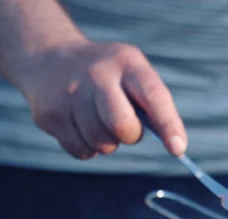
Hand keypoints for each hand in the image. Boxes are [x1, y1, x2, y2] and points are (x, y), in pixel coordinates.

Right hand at [17, 40, 186, 158]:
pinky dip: (87, 148)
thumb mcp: (132, 74)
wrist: (49, 59)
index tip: (178, 149)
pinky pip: (81, 151)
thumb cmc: (108, 77)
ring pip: (101, 143)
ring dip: (107, 142)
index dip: (169, 125)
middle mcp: (97, 75)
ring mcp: (70, 95)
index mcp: (127, 63)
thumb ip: (153, 105)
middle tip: (127, 129)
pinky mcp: (50, 115)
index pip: (153, 96)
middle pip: (123, 125)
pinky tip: (82, 127)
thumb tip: (175, 145)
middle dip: (130, 136)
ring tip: (100, 121)